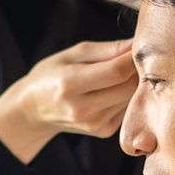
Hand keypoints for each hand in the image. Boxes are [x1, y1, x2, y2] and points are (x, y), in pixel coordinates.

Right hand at [0, 39, 136, 163]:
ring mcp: (94, 124)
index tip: (140, 46)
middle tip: (136, 58)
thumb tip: (139, 44)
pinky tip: (113, 90)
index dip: (133, 57)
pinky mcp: (102, 131)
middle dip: (138, 70)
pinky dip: (126, 97)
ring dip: (134, 84)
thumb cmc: (52, 75)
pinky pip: (126, 109)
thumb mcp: (73, 54)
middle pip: (128, 87)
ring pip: (131, 99)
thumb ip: (108, 49)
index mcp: (70, 84)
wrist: (33, 110)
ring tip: (122, 72)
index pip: (116, 71)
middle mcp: (82, 108)